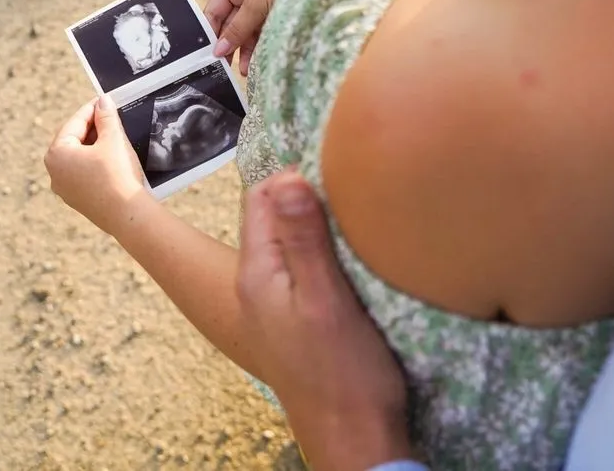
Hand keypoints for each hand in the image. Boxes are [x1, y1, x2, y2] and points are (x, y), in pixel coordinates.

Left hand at [44, 95, 146, 233]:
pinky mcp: (77, 200)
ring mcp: (64, 189)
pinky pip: (83, 174)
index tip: (105, 100)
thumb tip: (103, 101)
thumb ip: (106, 117)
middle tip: (111, 116)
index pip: (74, 123)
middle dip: (92, 127)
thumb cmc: (118, 174)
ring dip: (94, 145)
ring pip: (78, 158)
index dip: (92, 109)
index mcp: (56, 154)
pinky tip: (112, 158)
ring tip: (114, 135)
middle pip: (73, 140)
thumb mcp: (113, 139)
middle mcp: (54, 172)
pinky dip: (95, 162)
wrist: (128, 215)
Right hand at [206, 0, 305, 75]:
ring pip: (247, 32)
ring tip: (243, 71)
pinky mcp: (276, 16)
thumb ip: (237, 29)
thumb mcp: (256, 3)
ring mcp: (261, 6)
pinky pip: (262, 34)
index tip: (207, 55)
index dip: (210, 33)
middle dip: (228, 46)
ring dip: (244, 51)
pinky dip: (258, 48)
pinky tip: (255, 62)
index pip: (214, 12)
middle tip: (223, 68)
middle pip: (230, 25)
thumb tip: (218, 49)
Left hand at [237, 171, 414, 470]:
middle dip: (306, 195)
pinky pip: (305, 264)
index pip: (262, 198)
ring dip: (317, 223)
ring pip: (291, 239)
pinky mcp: (300, 317)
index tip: (340, 175)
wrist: (355, 438)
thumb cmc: (345, 373)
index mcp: (257, 275)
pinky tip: (352, 254)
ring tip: (355, 216)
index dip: (297, 178)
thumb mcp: (327, 300)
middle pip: (273, 216)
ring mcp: (277, 303)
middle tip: (351, 189)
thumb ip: (305, 240)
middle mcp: (258, 285)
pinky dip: (325, 249)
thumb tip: (288, 178)